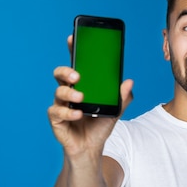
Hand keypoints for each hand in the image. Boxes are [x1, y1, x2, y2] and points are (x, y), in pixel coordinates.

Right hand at [47, 35, 133, 157]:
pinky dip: (68, 113)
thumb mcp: (115, 110)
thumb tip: (129, 82)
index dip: (73, 50)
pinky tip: (78, 114)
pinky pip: (57, 112)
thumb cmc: (99, 125)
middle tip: (77, 75)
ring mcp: (61, 105)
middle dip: (66, 71)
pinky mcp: (56, 120)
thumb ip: (121, 97)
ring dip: (69, 93)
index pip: (76, 64)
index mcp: (82, 85)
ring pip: (58, 92)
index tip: (72, 38)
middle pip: (60, 74)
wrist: (91, 148)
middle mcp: (69, 92)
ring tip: (81, 98)